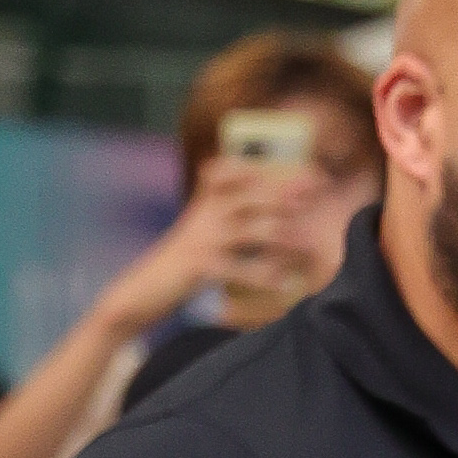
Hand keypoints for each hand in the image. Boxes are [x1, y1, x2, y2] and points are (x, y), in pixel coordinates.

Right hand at [98, 158, 316, 337]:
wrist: (142, 290)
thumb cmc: (179, 263)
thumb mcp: (199, 229)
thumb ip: (225, 213)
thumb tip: (272, 213)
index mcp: (206, 202)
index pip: (237, 171)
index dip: (271, 167)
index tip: (303, 170)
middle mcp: (205, 214)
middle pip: (252, 195)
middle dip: (286, 194)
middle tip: (314, 195)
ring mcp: (203, 239)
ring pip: (253, 229)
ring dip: (284, 236)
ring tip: (307, 246)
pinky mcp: (202, 266)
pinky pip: (242, 268)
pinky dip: (266, 276)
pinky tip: (285, 283)